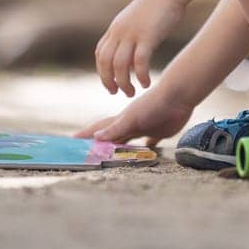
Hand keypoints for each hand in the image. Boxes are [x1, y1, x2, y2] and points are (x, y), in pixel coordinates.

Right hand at [74, 86, 193, 146]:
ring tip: (111, 153)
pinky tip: (144, 151)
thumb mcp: (132, 119)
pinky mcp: (158, 131)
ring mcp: (143, 127)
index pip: (100, 129)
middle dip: (99, 143)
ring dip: (119, 146)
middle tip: (87, 151)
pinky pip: (149, 142)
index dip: (87, 134)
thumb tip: (96, 138)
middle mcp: (130, 124)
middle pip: (111, 136)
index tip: (72, 140)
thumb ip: (116, 128)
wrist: (176, 96)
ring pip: (127, 139)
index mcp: (121, 121)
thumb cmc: (153, 105)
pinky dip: (145, 148)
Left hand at [94, 0, 187, 96]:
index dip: (103, 71)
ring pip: (120, 65)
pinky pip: (139, 61)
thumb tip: (130, 53)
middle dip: (108, 81)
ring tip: (131, 92)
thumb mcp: (137, 21)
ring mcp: (132, 34)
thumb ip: (130, 36)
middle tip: (116, 93)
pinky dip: (140, 75)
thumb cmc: (157, 5)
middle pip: (105, 62)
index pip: (101, 54)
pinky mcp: (148, 36)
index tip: (110, 84)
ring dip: (123, 82)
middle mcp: (120, 32)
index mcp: (116, 28)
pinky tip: (146, 83)